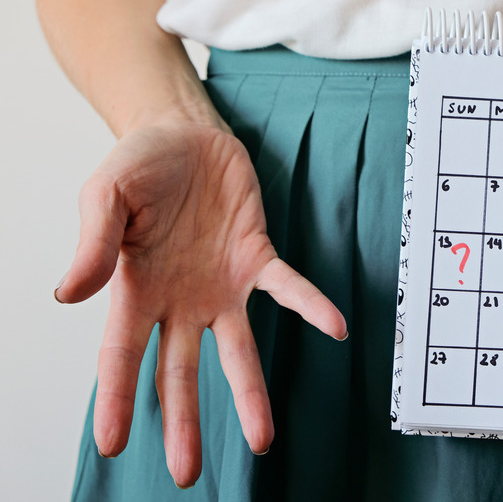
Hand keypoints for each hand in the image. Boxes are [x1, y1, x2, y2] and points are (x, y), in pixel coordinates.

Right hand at [56, 120, 346, 487]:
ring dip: (249, 393)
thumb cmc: (138, 165)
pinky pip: (288, 288)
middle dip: (184, 421)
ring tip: (262, 441)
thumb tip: (69, 295)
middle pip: (180, 371)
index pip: (121, 354)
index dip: (116, 398)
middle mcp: (180, 300)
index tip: (111, 444)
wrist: (183, 132)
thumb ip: (93, 244)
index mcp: (135, 290)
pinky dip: (311, 307)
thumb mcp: (105, 196)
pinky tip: (336, 328)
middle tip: (186, 474)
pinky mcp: (257, 258)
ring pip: (236, 350)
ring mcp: (221, 285)